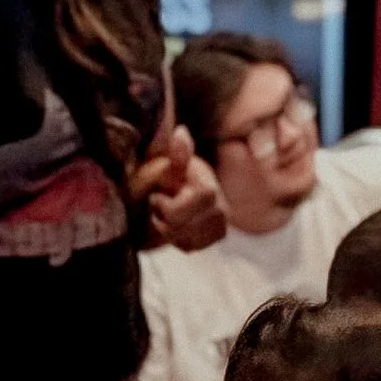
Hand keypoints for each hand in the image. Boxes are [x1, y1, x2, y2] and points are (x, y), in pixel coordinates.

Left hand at [134, 127, 224, 250]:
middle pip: (182, 230)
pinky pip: (190, 247)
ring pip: (185, 241)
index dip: (167, 206)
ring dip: (169, 230)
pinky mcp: (217, 236)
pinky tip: (175, 224)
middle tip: (160, 207)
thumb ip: (176, 154)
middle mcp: (221, 207)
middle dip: (164, 220)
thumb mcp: (167, 164)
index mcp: (209, 188)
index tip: (158, 196)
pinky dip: (177, 239)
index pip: (182, 212)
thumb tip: (180, 133)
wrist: (177, 187)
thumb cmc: (168, 174)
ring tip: (166, 215)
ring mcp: (221, 223)